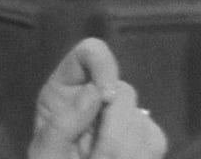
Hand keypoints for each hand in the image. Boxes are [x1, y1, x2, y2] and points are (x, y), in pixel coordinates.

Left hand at [29, 38, 165, 158]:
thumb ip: (63, 123)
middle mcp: (98, 97)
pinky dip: (139, 156)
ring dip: (125, 152)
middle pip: (124, 92)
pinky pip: (155, 142)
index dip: (103, 66)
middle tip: (98, 158)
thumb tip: (97, 93)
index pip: (91, 52)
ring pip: (143, 121)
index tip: (103, 97)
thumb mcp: (45, 151)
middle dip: (113, 132)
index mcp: (67, 90)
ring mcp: (123, 118)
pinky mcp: (144, 141)